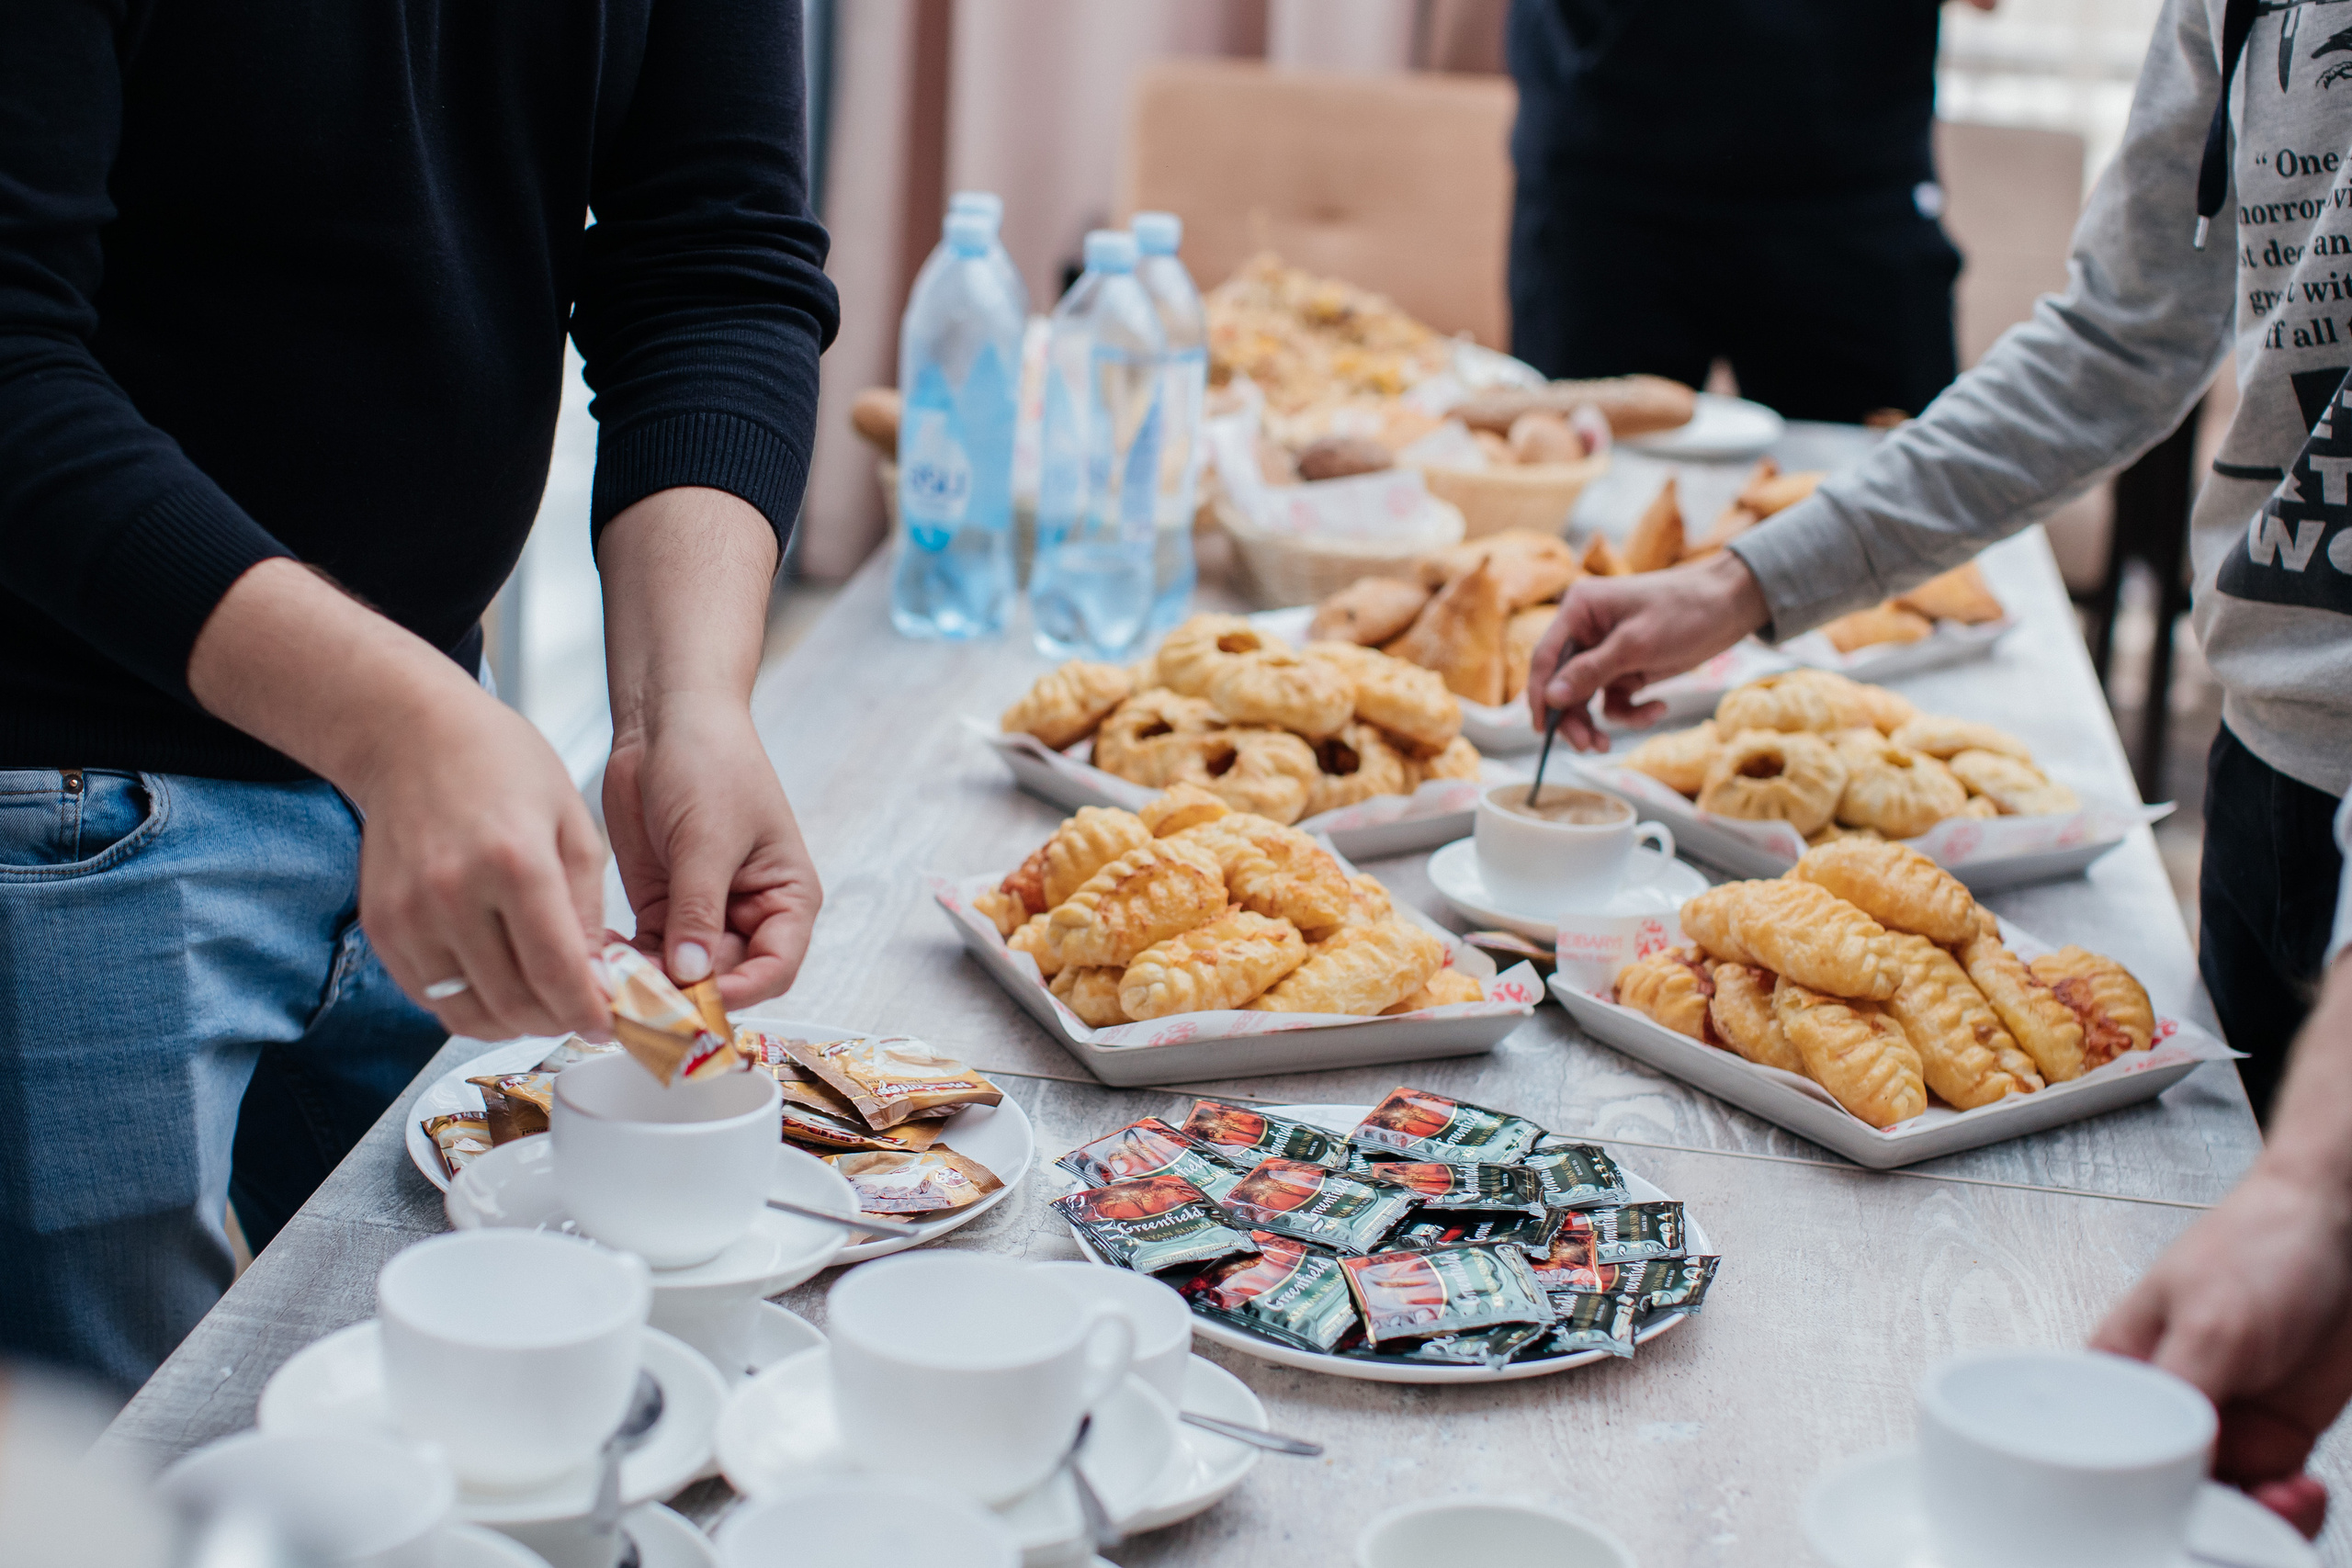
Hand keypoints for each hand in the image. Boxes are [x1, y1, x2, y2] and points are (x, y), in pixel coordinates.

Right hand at [187, 557, 608, 1040]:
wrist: (410, 736)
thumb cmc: (501, 765)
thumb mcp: (572, 822)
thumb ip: (589, 906)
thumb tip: (599, 978)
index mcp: (515, 863)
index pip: (558, 972)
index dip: (589, 1012)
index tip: (609, 1025)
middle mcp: (454, 894)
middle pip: (514, 1002)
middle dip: (557, 1021)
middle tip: (580, 1013)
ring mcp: (410, 915)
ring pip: (468, 1012)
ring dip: (513, 1022)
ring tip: (542, 1003)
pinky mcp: (382, 926)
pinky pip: (430, 996)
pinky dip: (469, 1005)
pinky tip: (498, 983)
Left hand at [596, 485, 817, 1006]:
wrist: (666, 717)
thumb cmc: (712, 761)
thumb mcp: (708, 837)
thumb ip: (698, 910)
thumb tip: (689, 976)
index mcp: (787, 898)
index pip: (774, 969)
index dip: (736, 994)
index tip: (690, 1001)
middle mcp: (749, 913)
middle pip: (725, 981)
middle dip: (684, 996)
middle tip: (637, 1005)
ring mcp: (702, 913)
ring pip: (681, 975)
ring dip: (648, 985)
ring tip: (610, 984)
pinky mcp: (662, 907)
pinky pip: (647, 955)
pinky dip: (625, 964)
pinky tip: (598, 961)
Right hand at [1527, 551, 1769, 749]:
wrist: (1732, 605)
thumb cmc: (1684, 610)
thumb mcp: (1636, 644)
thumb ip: (1590, 672)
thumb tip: (1551, 698)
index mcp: (1579, 611)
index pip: (1545, 657)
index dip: (1539, 695)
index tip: (1542, 729)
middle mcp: (1586, 631)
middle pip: (1562, 684)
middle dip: (1573, 717)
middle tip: (1586, 745)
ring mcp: (1606, 652)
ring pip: (1586, 698)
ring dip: (1598, 722)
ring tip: (1607, 745)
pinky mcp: (1627, 668)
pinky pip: (1615, 700)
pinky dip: (1632, 711)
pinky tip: (1658, 707)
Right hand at [2092, 956, 2351, 1538]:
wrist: (2346, 1225)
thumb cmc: (2261, 1242)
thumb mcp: (2211, 1323)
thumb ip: (2181, 1397)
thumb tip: (2155, 1466)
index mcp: (2121, 1367)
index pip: (2103, 1449)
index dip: (2131, 1492)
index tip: (2164, 1513)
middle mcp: (2166, 1400)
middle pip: (2162, 1487)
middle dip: (2200, 1514)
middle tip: (2236, 1513)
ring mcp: (2223, 1418)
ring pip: (2220, 1501)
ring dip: (2255, 1518)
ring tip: (2281, 1502)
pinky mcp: (2273, 1431)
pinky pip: (2270, 1495)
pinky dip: (2290, 1509)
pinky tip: (2302, 1493)